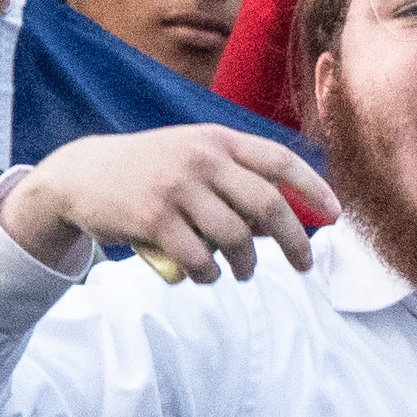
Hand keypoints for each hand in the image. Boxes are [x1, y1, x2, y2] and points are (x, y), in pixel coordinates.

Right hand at [2, 126, 335, 279]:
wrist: (80, 175)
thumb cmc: (151, 173)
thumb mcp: (193, 159)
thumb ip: (236, 182)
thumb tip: (285, 227)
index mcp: (216, 139)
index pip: (279, 160)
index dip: (313, 189)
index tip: (336, 215)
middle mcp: (200, 158)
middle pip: (268, 205)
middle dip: (296, 241)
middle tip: (304, 265)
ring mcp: (176, 186)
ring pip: (236, 237)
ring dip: (247, 265)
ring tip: (243, 274)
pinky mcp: (154, 218)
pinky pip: (200, 258)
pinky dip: (208, 275)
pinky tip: (205, 276)